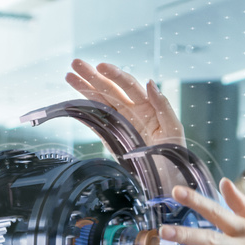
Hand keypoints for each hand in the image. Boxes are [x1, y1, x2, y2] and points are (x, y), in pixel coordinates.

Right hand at [65, 58, 184, 146]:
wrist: (167, 181)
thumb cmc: (175, 155)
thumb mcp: (173, 129)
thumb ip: (163, 105)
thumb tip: (150, 82)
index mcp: (147, 106)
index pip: (128, 85)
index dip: (114, 75)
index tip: (100, 66)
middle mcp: (132, 111)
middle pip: (110, 89)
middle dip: (93, 76)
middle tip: (75, 63)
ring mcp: (120, 124)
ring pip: (100, 102)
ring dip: (85, 89)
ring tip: (69, 76)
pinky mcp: (112, 139)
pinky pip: (97, 123)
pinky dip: (86, 112)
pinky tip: (74, 102)